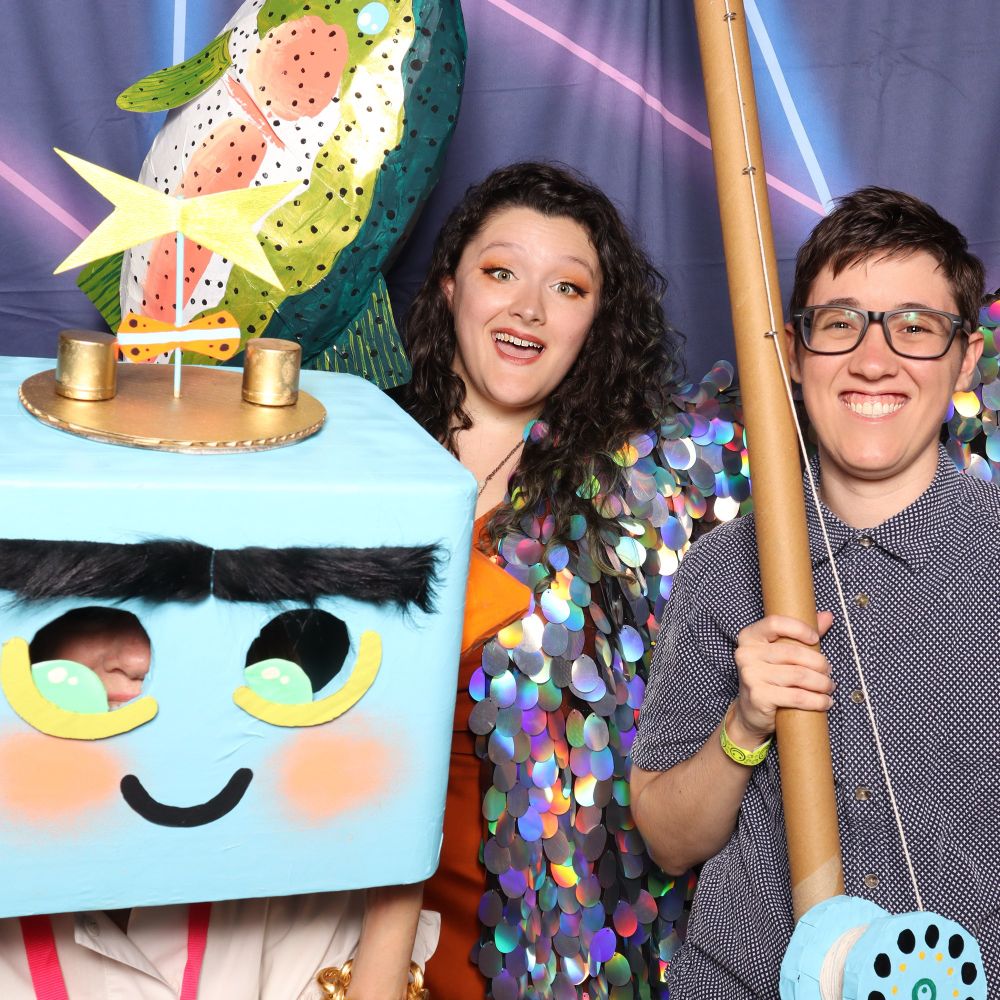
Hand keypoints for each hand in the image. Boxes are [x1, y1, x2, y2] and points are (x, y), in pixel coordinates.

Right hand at [730, 611, 834, 745]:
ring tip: (829, 687)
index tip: (815, 639)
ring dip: (822, 683)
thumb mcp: (781, 652)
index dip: (799, 628)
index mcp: (749, 637)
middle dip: (819, 663)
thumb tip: (827, 616)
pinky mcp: (759, 697)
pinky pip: (797, 697)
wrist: (750, 711)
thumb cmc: (770, 677)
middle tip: (828, 671)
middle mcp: (746, 654)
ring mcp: (751, 675)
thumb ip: (801, 634)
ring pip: (799, 675)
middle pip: (793, 652)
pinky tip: (825, 702)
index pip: (775, 623)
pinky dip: (817, 701)